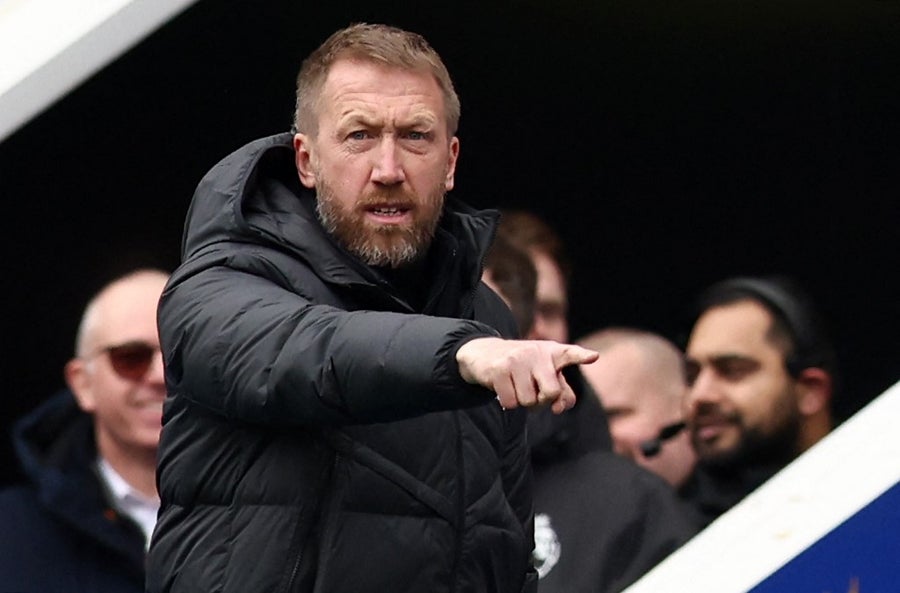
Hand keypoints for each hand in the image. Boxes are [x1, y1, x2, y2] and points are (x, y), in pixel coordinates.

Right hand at [456, 338, 598, 413]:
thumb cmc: (523, 368)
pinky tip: (503, 388)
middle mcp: (536, 353)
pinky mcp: (499, 369)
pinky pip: (510, 402)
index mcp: (552, 352)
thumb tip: (559, 407)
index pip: (570, 353)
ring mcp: (517, 359)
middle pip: (551, 393)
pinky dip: (507, 402)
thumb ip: (561, 390)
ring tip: (516, 387)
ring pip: (528, 402)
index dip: (582, 356)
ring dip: (522, 401)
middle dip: (542, 401)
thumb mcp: (544, 372)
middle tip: (534, 393)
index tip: (593, 357)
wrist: (484, 353)